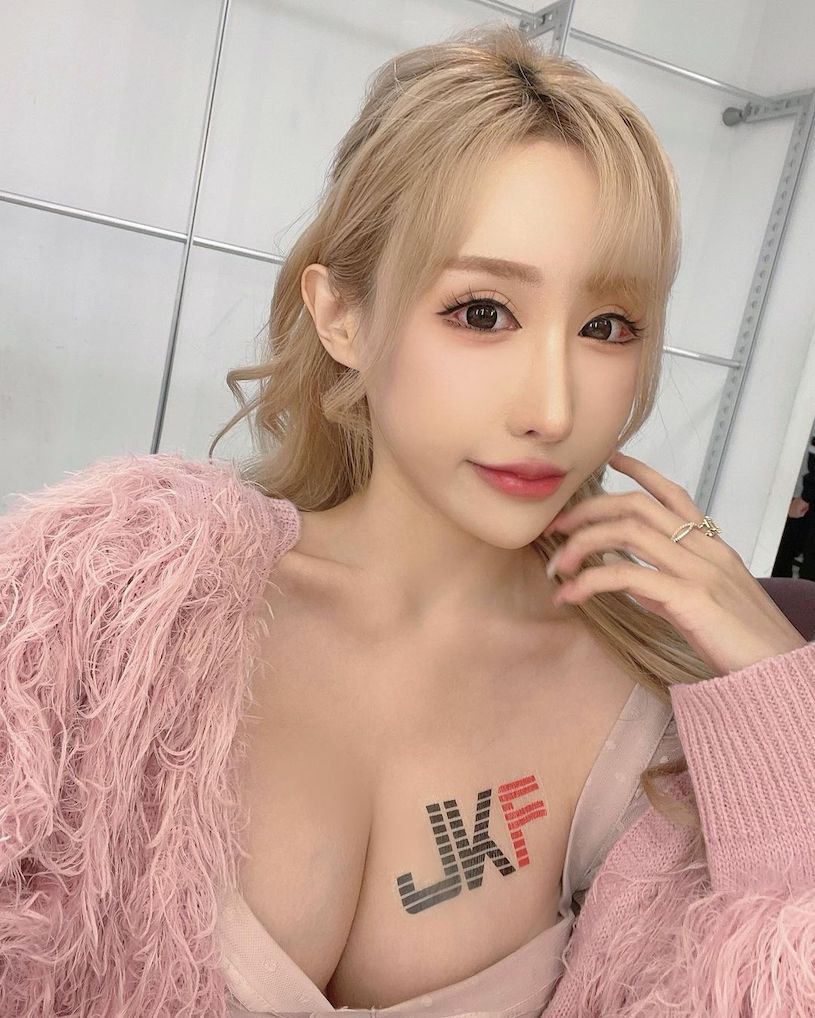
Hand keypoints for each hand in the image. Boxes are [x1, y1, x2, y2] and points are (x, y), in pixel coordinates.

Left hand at [543, 451, 807, 675]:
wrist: (777, 667)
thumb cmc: (744, 638)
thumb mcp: (707, 599)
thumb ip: (670, 584)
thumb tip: (633, 580)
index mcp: (711, 544)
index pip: (672, 493)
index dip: (640, 472)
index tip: (611, 461)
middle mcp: (703, 548)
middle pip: (636, 506)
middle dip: (589, 510)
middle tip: (557, 528)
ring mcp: (696, 569)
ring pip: (627, 532)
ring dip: (582, 544)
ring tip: (559, 567)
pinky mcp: (688, 597)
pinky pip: (626, 576)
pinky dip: (590, 582)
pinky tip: (571, 595)